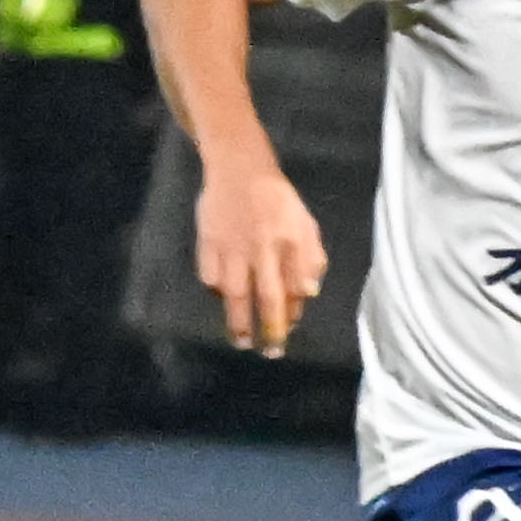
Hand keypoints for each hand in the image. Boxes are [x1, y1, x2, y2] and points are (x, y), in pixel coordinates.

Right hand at [195, 160, 328, 357]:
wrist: (240, 168)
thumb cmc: (279, 201)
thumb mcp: (306, 224)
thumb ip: (312, 258)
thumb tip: (310, 293)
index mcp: (292, 241)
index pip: (295, 288)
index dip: (292, 313)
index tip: (288, 330)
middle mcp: (263, 247)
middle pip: (268, 297)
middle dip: (271, 328)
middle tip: (272, 353)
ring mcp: (233, 245)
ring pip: (235, 293)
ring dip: (239, 322)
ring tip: (243, 342)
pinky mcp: (208, 241)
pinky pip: (211, 276)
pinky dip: (217, 292)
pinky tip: (224, 299)